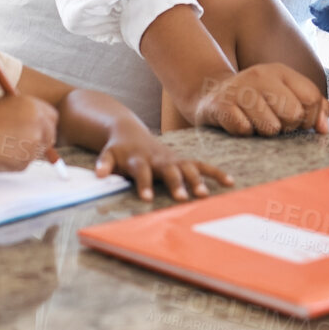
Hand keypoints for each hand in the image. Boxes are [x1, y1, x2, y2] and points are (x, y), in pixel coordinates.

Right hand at [0, 94, 58, 170]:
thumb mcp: (6, 105)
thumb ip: (25, 113)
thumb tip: (38, 125)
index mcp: (33, 106)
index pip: (52, 117)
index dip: (45, 123)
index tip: (39, 128)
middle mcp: (38, 124)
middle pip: (50, 136)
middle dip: (41, 140)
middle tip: (26, 142)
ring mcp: (33, 144)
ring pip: (36, 152)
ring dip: (24, 151)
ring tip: (0, 145)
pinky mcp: (25, 162)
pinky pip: (24, 163)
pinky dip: (15, 161)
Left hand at [94, 120, 234, 200]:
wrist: (128, 131)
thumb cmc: (119, 150)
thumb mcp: (108, 154)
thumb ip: (104, 164)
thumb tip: (98, 174)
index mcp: (138, 159)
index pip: (141, 173)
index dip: (143, 184)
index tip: (145, 199)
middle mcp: (158, 159)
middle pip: (168, 171)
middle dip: (176, 183)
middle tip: (182, 198)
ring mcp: (172, 159)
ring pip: (188, 168)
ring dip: (197, 180)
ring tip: (205, 195)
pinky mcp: (183, 160)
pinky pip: (202, 165)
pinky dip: (215, 173)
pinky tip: (230, 182)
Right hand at [187, 64, 328, 136]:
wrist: (210, 93)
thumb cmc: (255, 100)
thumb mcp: (284, 94)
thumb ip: (312, 107)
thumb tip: (324, 127)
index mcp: (280, 71)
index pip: (312, 98)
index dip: (310, 118)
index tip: (298, 122)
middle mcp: (260, 75)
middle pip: (294, 114)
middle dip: (287, 126)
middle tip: (274, 122)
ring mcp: (240, 89)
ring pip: (271, 127)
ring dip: (264, 132)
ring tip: (254, 122)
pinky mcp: (222, 105)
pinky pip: (245, 130)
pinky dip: (243, 132)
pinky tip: (238, 122)